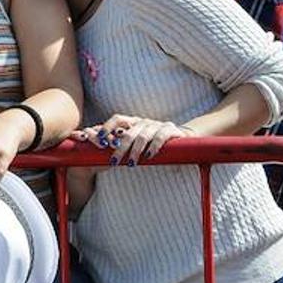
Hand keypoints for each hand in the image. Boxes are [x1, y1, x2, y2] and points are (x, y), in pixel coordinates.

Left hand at [72, 114, 197, 165]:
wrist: (184, 139)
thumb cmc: (155, 144)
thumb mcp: (138, 143)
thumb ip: (123, 145)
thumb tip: (100, 152)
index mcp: (134, 122)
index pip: (117, 119)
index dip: (106, 127)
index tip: (98, 138)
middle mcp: (144, 121)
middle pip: (128, 132)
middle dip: (119, 148)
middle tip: (113, 162)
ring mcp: (157, 124)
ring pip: (142, 136)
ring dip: (135, 151)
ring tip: (131, 163)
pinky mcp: (171, 130)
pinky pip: (160, 137)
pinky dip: (153, 147)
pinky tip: (149, 156)